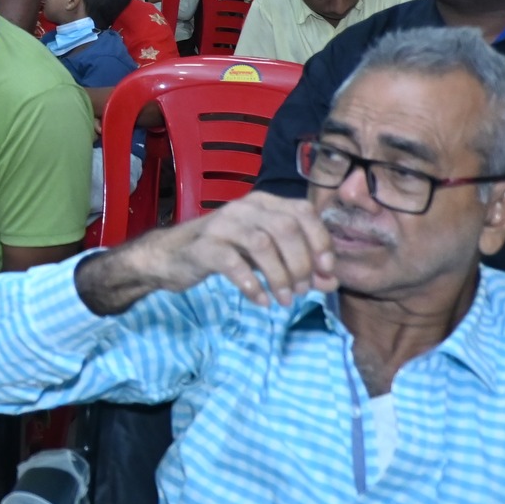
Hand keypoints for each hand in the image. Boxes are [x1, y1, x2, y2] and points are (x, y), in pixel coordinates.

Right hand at [106, 191, 336, 311]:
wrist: (172, 257)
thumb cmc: (225, 252)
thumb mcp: (266, 258)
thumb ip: (300, 266)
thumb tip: (332, 281)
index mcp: (263, 203)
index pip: (303, 212)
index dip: (320, 240)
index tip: (326, 270)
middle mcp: (244, 207)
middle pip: (286, 228)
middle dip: (301, 264)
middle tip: (302, 291)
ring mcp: (222, 225)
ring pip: (262, 244)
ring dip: (280, 276)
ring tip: (284, 299)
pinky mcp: (203, 247)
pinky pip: (233, 263)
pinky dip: (252, 285)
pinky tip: (260, 300)